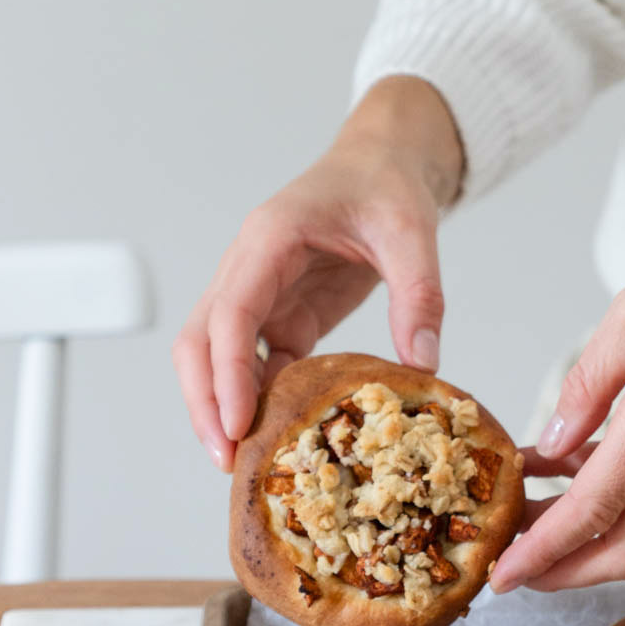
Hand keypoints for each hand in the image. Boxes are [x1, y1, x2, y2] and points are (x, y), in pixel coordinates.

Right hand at [173, 76, 463, 468]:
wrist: (383, 164)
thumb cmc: (386, 184)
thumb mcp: (412, 230)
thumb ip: (420, 294)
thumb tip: (425, 364)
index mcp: (269, 239)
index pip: (231, 312)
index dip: (228, 371)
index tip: (235, 422)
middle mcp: (249, 269)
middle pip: (200, 341)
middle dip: (205, 400)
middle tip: (226, 457)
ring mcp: (260, 295)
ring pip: (215, 357)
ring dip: (220, 406)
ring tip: (240, 461)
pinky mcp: (283, 316)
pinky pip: (258, 364)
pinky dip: (259, 401)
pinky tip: (276, 440)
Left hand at [490, 235, 624, 591]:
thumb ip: (587, 383)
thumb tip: (552, 443)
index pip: (595, 511)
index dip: (543, 551)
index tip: (502, 575)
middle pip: (624, 551)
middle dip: (562, 572)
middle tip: (509, 568)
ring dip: (579, 534)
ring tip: (520, 509)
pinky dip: (606, 500)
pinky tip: (561, 468)